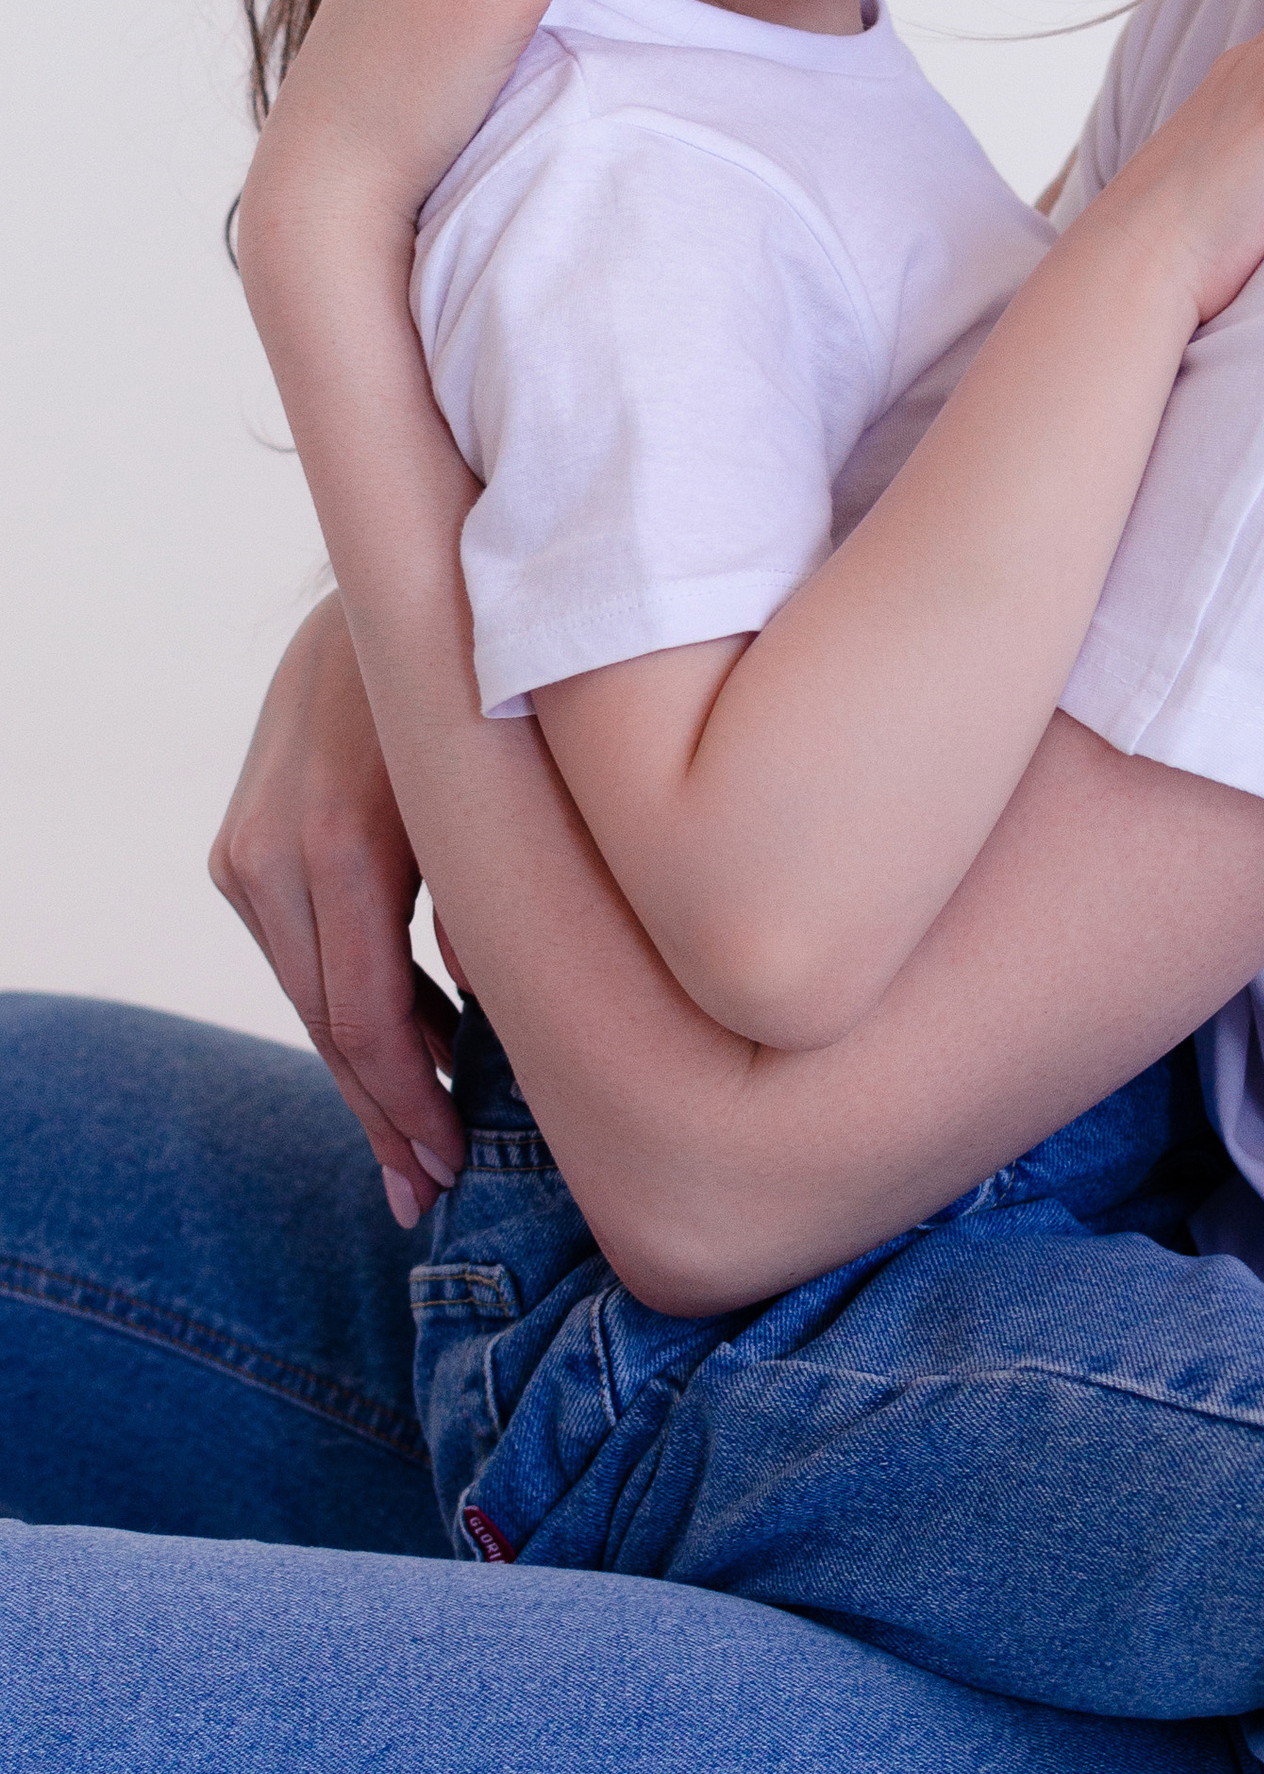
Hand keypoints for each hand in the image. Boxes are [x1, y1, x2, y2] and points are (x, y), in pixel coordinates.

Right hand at [209, 595, 465, 1221]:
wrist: (405, 581)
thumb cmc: (491, 683)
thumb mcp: (511, 794)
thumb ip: (503, 906)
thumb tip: (504, 1019)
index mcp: (342, 843)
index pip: (363, 1022)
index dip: (406, 1111)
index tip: (449, 1173)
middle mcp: (273, 850)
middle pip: (327, 1026)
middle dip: (384, 1117)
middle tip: (432, 1193)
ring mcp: (246, 845)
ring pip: (307, 995)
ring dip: (367, 1069)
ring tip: (421, 1146)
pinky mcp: (242, 840)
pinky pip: (300, 951)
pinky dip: (349, 1004)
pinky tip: (405, 1051)